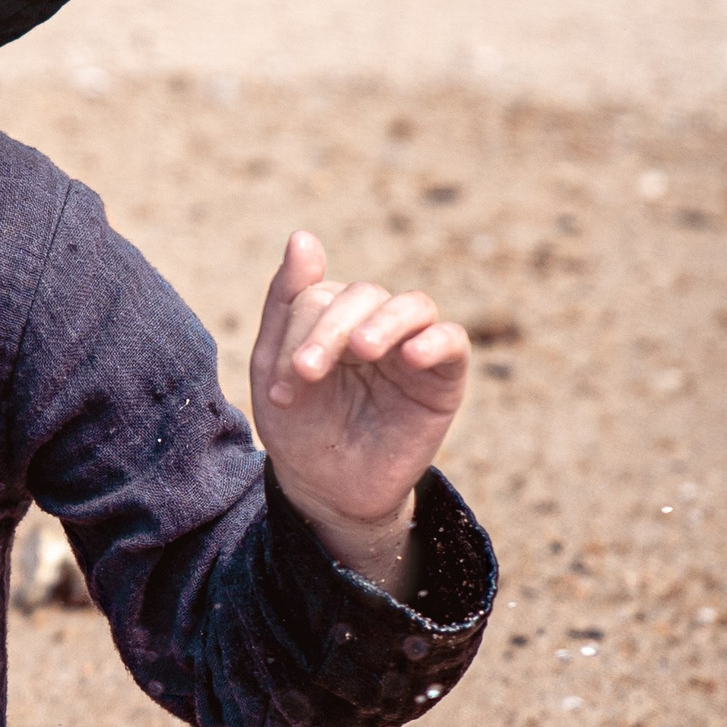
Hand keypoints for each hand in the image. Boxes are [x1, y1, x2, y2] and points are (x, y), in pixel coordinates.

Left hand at [250, 230, 469, 586]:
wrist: (328, 490)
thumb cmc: (300, 429)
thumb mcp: (274, 368)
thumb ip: (286, 303)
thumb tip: (303, 236)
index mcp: (331, 317)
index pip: (319, 295)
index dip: (298, 333)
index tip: (281, 386)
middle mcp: (374, 323)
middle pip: (361, 295)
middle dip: (329, 330)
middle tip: (307, 372)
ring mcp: (411, 346)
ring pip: (411, 305)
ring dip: (383, 322)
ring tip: (361, 351)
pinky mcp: (443, 376)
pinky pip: (452, 341)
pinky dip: (435, 340)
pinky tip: (410, 356)